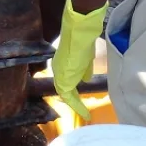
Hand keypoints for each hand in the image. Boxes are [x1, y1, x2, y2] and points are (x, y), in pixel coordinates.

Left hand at [53, 0, 107, 121]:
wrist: (79, 32)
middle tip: (82, 109)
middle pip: (66, 87)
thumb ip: (84, 69)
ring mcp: (59, 73)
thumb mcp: (85, 57)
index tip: (80, 97)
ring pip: (66, 93)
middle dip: (74, 98)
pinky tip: (85, 113)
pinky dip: (76, 105)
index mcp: (63, 62)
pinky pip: (68, 96)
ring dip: (76, 103)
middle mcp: (58, 68)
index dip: (74, 88)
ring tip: (85, 113)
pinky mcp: (63, 78)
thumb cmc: (83, 40)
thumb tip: (86, 79)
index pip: (67, 78)